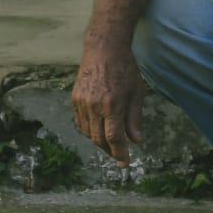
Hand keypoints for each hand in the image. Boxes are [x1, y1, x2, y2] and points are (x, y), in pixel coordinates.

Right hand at [72, 39, 145, 165]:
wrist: (103, 49)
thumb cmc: (125, 69)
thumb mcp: (137, 92)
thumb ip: (135, 118)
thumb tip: (136, 140)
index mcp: (112, 104)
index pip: (114, 138)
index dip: (119, 153)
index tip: (125, 164)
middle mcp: (94, 106)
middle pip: (99, 139)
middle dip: (110, 151)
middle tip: (119, 155)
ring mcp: (82, 103)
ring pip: (88, 133)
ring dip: (99, 141)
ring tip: (111, 143)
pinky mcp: (74, 99)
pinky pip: (80, 123)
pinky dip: (89, 130)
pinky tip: (98, 130)